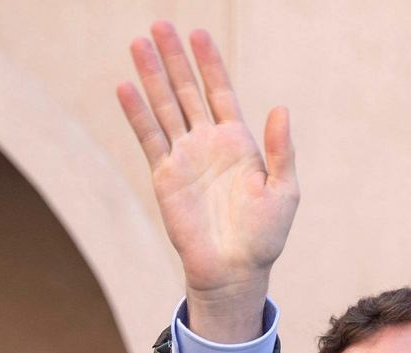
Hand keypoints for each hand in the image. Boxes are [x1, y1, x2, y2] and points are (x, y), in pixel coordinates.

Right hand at [116, 22, 296, 340]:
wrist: (235, 270)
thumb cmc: (265, 235)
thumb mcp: (284, 192)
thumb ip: (280, 151)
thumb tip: (280, 108)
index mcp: (239, 142)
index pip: (220, 92)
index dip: (210, 63)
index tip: (198, 34)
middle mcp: (209, 143)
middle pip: (188, 90)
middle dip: (174, 59)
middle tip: (160, 24)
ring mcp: (185, 157)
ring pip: (165, 107)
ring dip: (151, 76)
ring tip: (137, 42)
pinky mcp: (165, 175)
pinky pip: (149, 138)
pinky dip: (137, 113)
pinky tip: (125, 86)